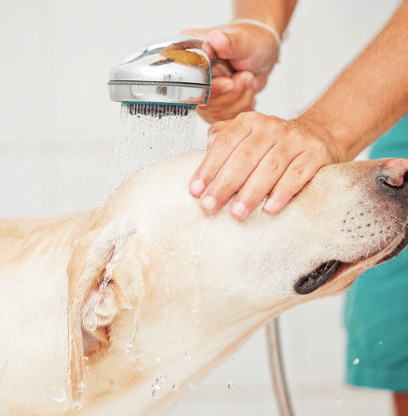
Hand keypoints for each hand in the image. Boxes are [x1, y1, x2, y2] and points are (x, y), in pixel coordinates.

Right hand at [181, 22, 279, 122]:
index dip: (210, 87)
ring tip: (248, 79)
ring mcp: (199, 92)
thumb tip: (217, 39)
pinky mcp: (211, 104)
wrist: (262, 52)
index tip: (229, 82)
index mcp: (187, 53)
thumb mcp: (243, 39)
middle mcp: (189, 75)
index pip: (186, 81)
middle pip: (199, 101)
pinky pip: (222, 118)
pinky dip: (240, 107)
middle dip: (229, 94)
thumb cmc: (251, 40)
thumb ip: (229, 42)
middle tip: (246, 76)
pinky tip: (247, 91)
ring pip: (213, 113)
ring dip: (238, 100)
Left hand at [189, 112, 340, 219]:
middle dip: (225, 184)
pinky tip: (270, 208)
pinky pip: (298, 174)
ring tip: (237, 212)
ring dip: (251, 192)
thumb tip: (208, 145)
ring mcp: (295, 140)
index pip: (225, 143)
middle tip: (210, 206)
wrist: (317, 134)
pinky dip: (283, 191)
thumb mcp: (248, 134)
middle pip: (245, 157)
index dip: (209, 167)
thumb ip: (226, 138)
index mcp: (250, 122)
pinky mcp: (315, 154)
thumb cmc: (274, 143)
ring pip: (270, 167)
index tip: (196, 190)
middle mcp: (271, 128)